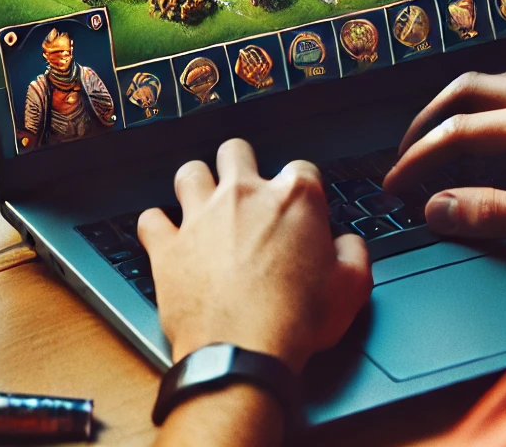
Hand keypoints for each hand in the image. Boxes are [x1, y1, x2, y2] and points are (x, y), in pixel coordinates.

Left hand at [138, 139, 371, 372]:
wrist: (243, 353)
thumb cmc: (295, 321)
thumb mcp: (352, 287)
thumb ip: (354, 252)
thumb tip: (347, 244)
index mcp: (293, 199)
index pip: (301, 168)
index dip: (303, 188)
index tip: (301, 210)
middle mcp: (243, 196)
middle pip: (236, 151)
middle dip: (242, 165)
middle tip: (247, 191)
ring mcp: (200, 217)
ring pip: (190, 172)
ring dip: (197, 184)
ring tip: (204, 203)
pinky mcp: (167, 246)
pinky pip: (151, 219)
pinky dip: (158, 226)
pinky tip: (166, 235)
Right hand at [383, 72, 505, 255]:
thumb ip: (499, 212)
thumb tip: (441, 207)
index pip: (462, 129)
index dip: (420, 158)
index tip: (397, 185)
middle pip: (474, 87)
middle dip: (430, 118)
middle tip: (406, 153)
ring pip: (502, 85)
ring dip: (463, 110)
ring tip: (441, 143)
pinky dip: (495, 114)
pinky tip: (499, 143)